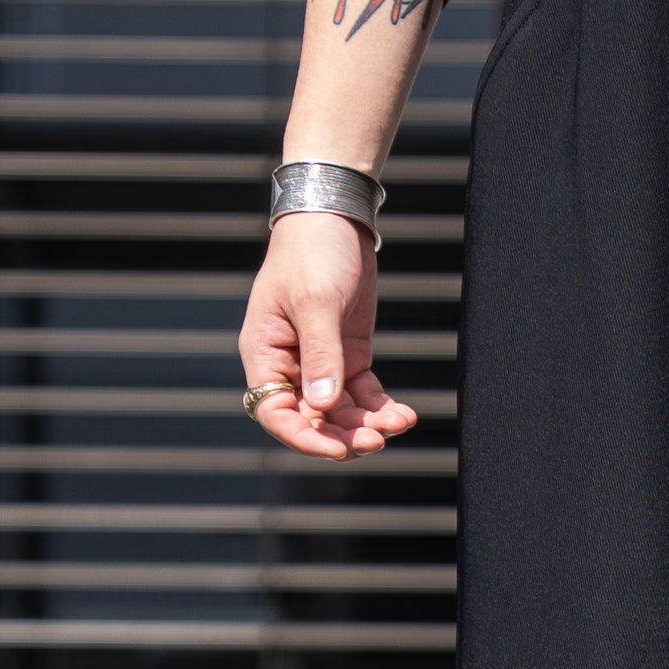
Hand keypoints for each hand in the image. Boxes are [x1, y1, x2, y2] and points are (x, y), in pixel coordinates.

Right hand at [237, 212, 417, 461]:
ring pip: (340, 412)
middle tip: (377, 441)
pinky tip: (404, 415)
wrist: (335, 219)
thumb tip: (324, 407)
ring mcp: (320, 363)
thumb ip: (322, 355)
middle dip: (343, 435)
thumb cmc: (313, 253)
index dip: (303, 437)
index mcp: (264, 354)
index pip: (275, 412)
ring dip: (367, 424)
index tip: (337, 449)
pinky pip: (363, 394)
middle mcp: (289, 366)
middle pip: (312, 419)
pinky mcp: (349, 356)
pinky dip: (381, 408)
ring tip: (398, 424)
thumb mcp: (316, 302)